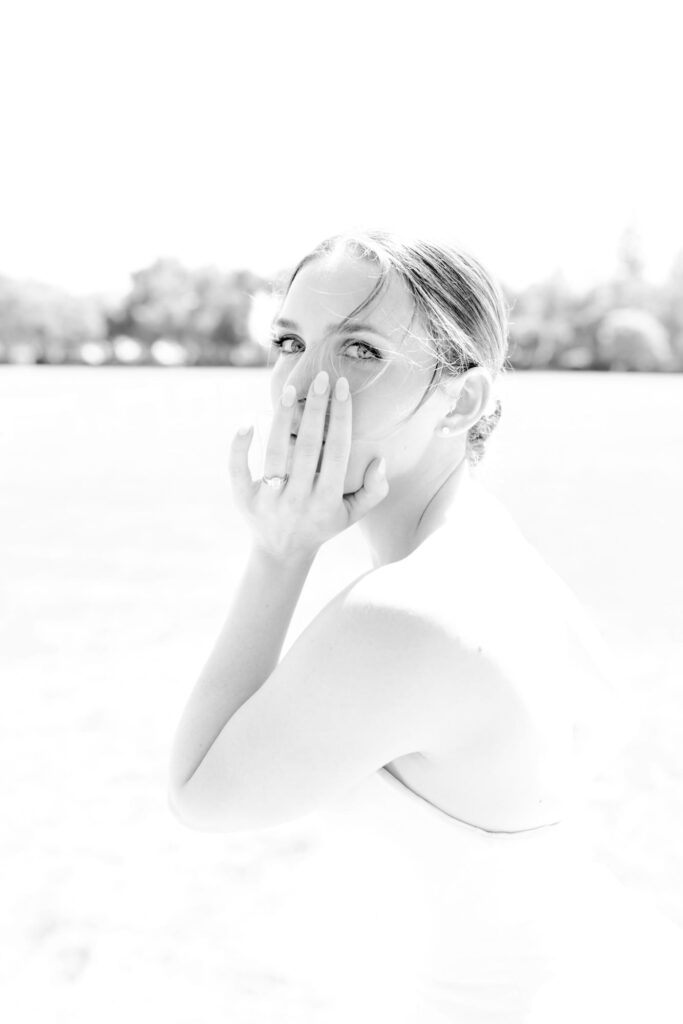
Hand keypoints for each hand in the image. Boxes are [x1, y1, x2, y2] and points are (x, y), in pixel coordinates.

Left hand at [229, 370, 388, 563]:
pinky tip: (246, 423)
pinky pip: (239, 471)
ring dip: (283, 420)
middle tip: (321, 378)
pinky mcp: (244, 500)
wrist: (282, 553)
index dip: (341, 418)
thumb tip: (380, 460)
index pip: (337, 451)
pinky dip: (240, 448)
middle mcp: (298, 500)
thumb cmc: (323, 524)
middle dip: (316, 410)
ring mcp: (270, 500)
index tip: (343, 388)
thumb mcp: (353, 514)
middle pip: (307, 447)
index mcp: (327, 500)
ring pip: (275, 453)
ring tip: (290, 390)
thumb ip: (374, 490)